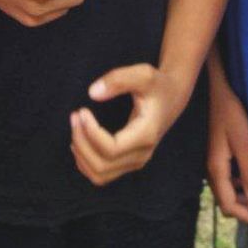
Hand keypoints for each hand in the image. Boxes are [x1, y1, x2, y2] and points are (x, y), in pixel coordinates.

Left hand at [69, 64, 190, 185]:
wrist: (172, 98)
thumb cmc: (156, 85)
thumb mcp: (143, 73)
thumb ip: (118, 79)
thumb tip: (92, 93)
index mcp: (146, 135)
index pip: (111, 149)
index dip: (90, 133)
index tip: (82, 110)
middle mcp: (142, 155)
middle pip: (101, 165)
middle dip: (81, 142)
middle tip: (75, 116)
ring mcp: (136, 162)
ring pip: (99, 174)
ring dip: (81, 153)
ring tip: (76, 127)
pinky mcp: (128, 163)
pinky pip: (101, 174)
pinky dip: (85, 161)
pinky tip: (80, 139)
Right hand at [206, 77, 247, 223]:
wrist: (217, 94)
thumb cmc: (231, 116)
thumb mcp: (244, 144)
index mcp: (216, 170)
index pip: (229, 205)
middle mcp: (212, 171)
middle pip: (227, 202)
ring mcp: (214, 164)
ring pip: (228, 193)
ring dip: (246, 199)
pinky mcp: (218, 158)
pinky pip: (228, 182)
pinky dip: (242, 188)